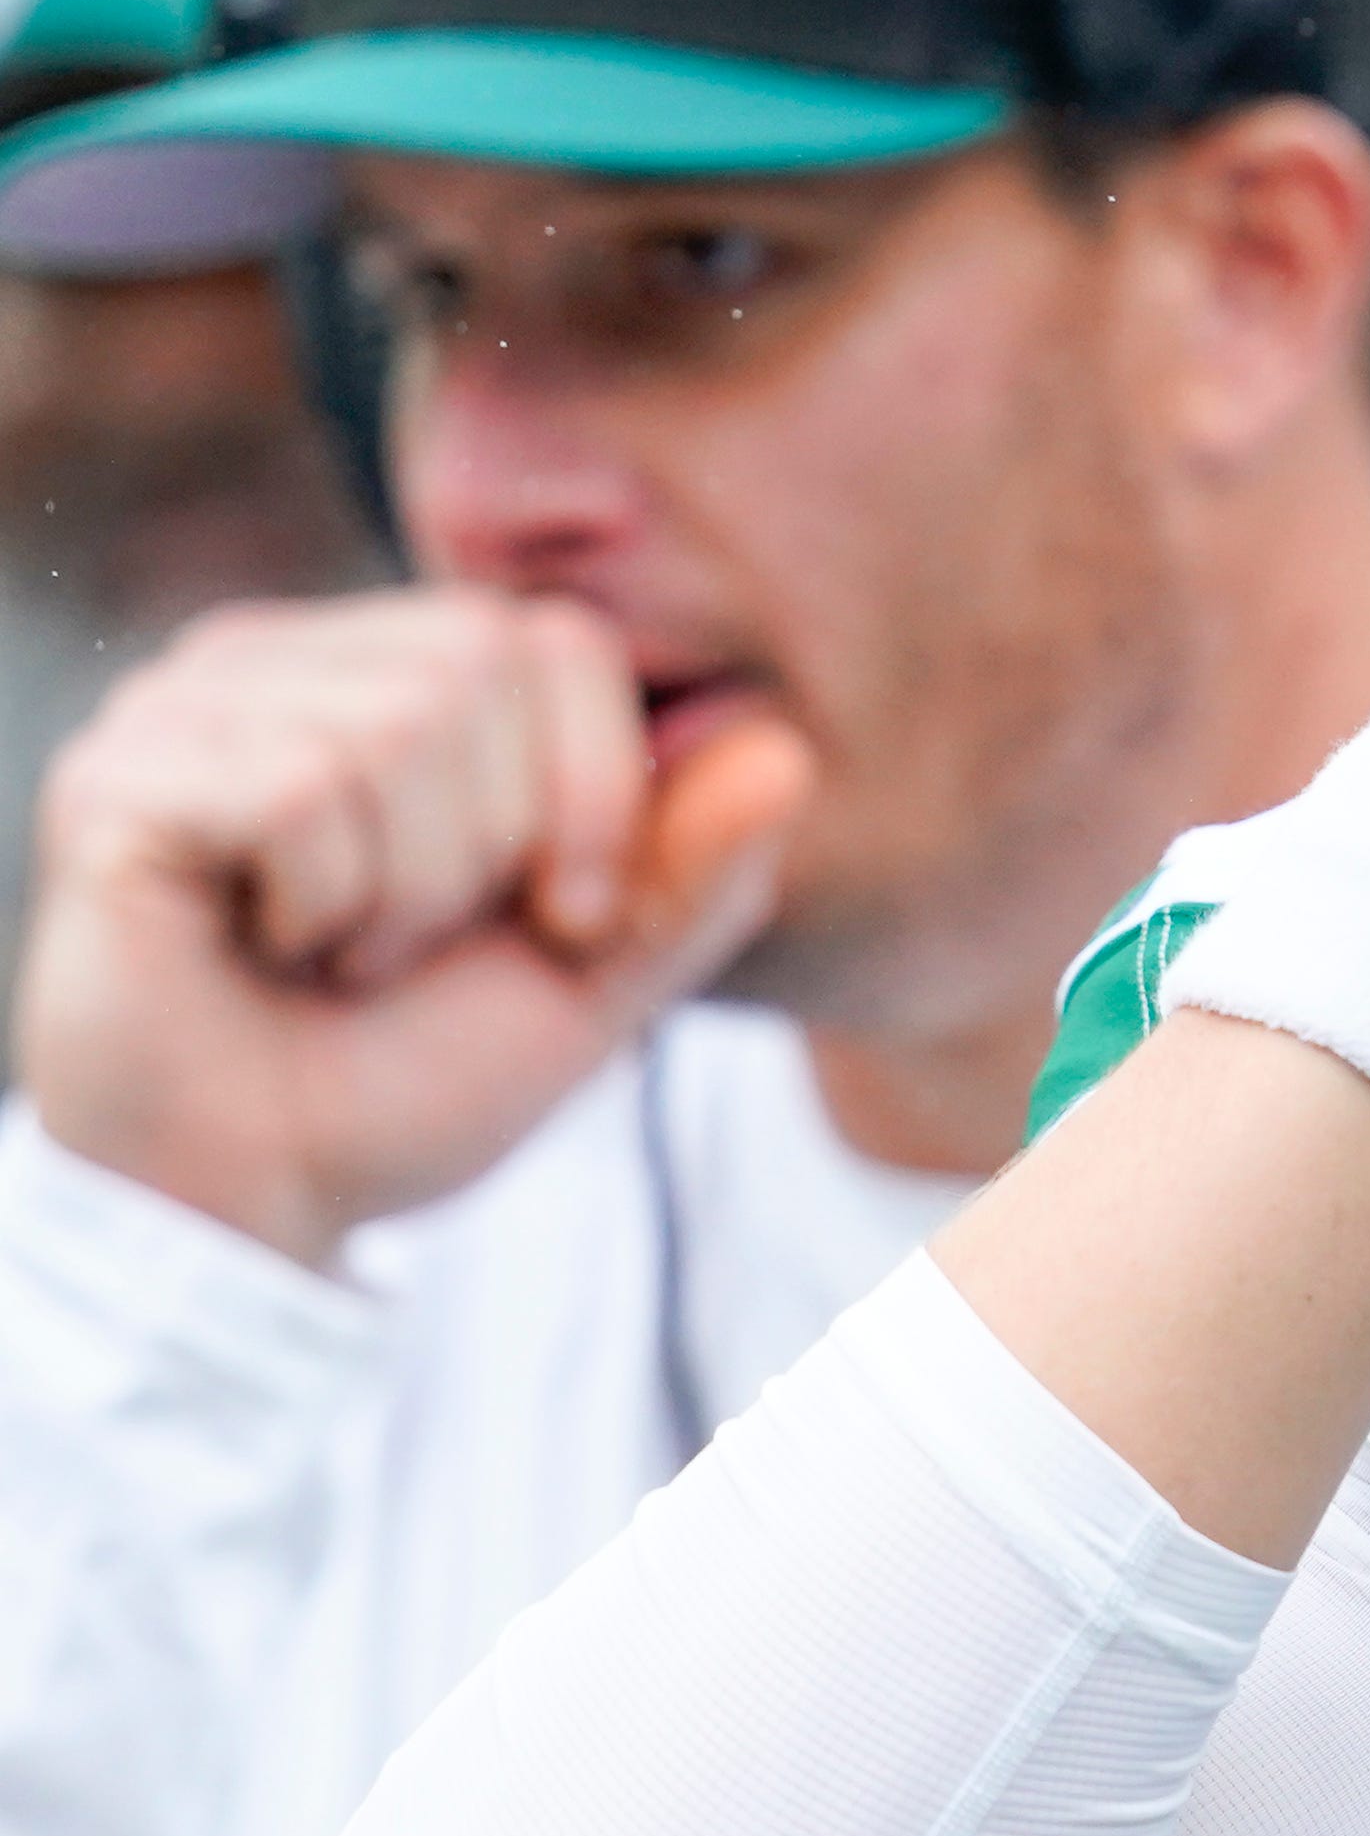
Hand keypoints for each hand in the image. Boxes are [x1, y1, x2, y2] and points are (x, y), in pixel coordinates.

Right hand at [19, 586, 813, 1269]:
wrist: (264, 1196)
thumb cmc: (410, 1077)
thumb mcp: (599, 979)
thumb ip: (698, 872)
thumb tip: (786, 750)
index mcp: (397, 677)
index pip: (559, 640)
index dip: (598, 788)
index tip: (561, 917)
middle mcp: (284, 661)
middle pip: (480, 663)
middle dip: (493, 846)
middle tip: (409, 944)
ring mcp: (187, 705)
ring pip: (391, 726)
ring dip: (402, 892)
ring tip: (336, 952)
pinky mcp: (115, 775)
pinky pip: (294, 787)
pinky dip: (317, 902)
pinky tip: (262, 945)